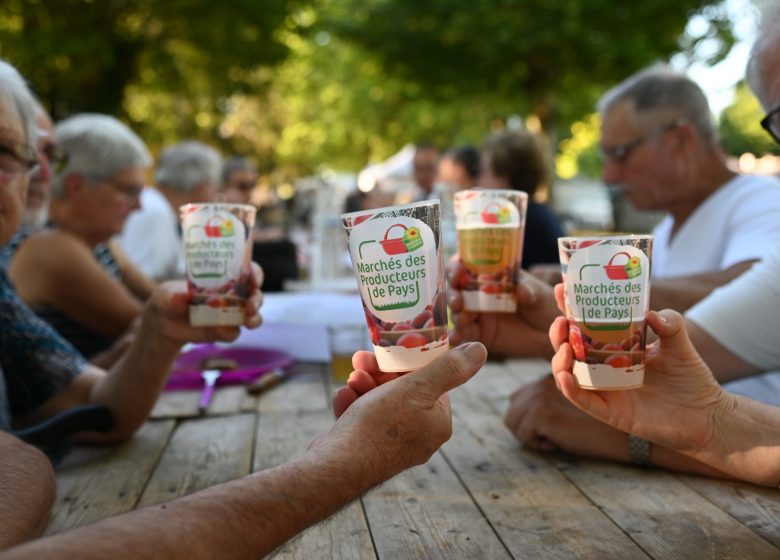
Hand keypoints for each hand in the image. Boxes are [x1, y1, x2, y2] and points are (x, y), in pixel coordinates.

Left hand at [142, 263, 263, 349]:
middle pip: (255, 295)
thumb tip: (181, 296)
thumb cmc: (168, 299)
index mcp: (225, 278)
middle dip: (257, 299)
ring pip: (253, 316)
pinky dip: (229, 332)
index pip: (248, 272)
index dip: (256, 274)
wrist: (163, 324)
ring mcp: (230, 315)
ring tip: (247, 322)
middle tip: (250, 305)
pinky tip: (220, 331)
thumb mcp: (166, 294)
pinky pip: (233, 333)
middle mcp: (233, 295)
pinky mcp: (224, 331)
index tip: (254, 278)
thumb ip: (174, 295)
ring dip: (254, 319)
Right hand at [322, 342, 487, 478]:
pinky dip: (352, 406)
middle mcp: (420, 437)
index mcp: (438, 423)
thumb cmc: (380, 426)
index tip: (390, 352)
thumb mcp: (416, 388)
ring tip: (351, 379)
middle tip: (363, 360)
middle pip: (402, 391)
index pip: (430, 383)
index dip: (408, 364)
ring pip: (379, 403)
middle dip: (379, 373)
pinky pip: (364, 420)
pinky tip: (342, 398)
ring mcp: (393, 446)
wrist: (340, 467)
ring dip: (363, 386)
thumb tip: (480, 350)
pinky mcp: (369, 451)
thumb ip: (448, 368)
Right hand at [447, 255, 559, 357]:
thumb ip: (528, 289)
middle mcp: (478, 293)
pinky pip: (463, 334)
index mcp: (489, 275)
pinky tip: (455, 338)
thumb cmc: (544, 304)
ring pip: (457, 312)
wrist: (552, 332)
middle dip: (453, 294)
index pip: (465, 266)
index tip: (458, 270)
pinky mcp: (479, 333)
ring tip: (464, 319)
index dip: (456, 267)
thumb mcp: (539, 293)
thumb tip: (520, 290)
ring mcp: (477, 314)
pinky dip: (456, 335)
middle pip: (455, 289)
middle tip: (458, 301)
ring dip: (456, 314)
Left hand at [504, 375, 631, 461]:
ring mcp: (540, 396)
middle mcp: (543, 381)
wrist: (625, 433)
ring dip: (530, 433)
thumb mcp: (579, 400)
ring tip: (553, 437)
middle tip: (550, 433)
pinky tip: (557, 442)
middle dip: (526, 422)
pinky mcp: (541, 413)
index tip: (548, 426)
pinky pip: (523, 433)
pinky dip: (537, 444)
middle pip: (513, 405)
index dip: (529, 412)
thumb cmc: (606, 420)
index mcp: (551, 376)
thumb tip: (530, 412)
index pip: (521, 394)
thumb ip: (558, 397)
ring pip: (512, 419)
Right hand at [550, 309, 730, 453]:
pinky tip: (566, 377)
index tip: (561, 289)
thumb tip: (651, 313)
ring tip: (566, 348)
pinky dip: (569, 389)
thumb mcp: (679, 343)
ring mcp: (604, 390)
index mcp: (613, 348)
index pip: (584, 325)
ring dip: (559, 360)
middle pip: (568, 348)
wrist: (707, 415)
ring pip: (568, 374)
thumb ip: (670, 323)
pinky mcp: (609, 412)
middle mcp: (603, 368)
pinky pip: (582, 400)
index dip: (568, 308)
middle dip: (558, 334)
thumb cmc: (690, 378)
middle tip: (561, 321)